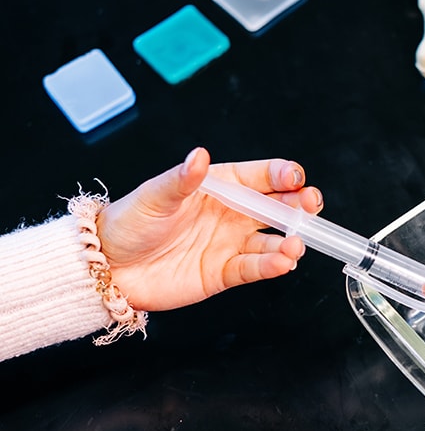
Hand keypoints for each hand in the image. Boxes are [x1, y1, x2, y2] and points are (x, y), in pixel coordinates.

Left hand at [95, 147, 323, 310]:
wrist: (107, 268)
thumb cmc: (129, 223)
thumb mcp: (154, 196)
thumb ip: (182, 179)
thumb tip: (200, 157)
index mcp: (220, 187)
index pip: (261, 176)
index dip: (282, 174)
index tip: (294, 176)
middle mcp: (233, 214)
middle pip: (278, 207)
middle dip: (300, 204)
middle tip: (310, 204)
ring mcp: (231, 244)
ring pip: (273, 240)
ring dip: (290, 240)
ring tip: (295, 244)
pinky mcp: (225, 273)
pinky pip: (255, 268)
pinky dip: (272, 265)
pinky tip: (282, 261)